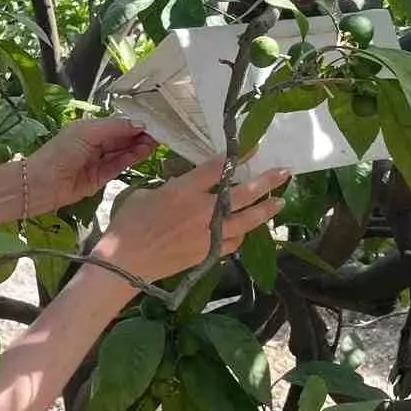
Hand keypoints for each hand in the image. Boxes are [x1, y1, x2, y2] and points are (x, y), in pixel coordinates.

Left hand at [25, 118, 156, 215]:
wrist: (41, 184)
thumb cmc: (61, 152)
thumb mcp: (87, 133)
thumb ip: (114, 128)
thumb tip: (139, 125)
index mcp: (89, 129)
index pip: (116, 124)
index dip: (134, 123)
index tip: (153, 121)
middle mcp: (95, 143)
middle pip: (121, 138)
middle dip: (139, 134)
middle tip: (160, 132)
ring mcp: (98, 161)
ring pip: (122, 152)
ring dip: (138, 146)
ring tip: (156, 141)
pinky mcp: (100, 178)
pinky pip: (119, 166)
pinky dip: (131, 159)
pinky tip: (144, 151)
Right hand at [97, 159, 287, 282]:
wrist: (125, 263)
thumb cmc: (128, 225)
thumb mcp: (147, 194)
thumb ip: (172, 188)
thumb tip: (184, 188)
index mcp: (184, 190)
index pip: (219, 168)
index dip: (240, 155)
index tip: (255, 146)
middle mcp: (202, 211)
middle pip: (243, 194)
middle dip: (267, 182)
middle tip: (284, 173)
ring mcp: (208, 235)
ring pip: (246, 221)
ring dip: (264, 211)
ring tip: (278, 203)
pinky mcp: (207, 254)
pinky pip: (233, 243)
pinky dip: (242, 235)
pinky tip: (246, 231)